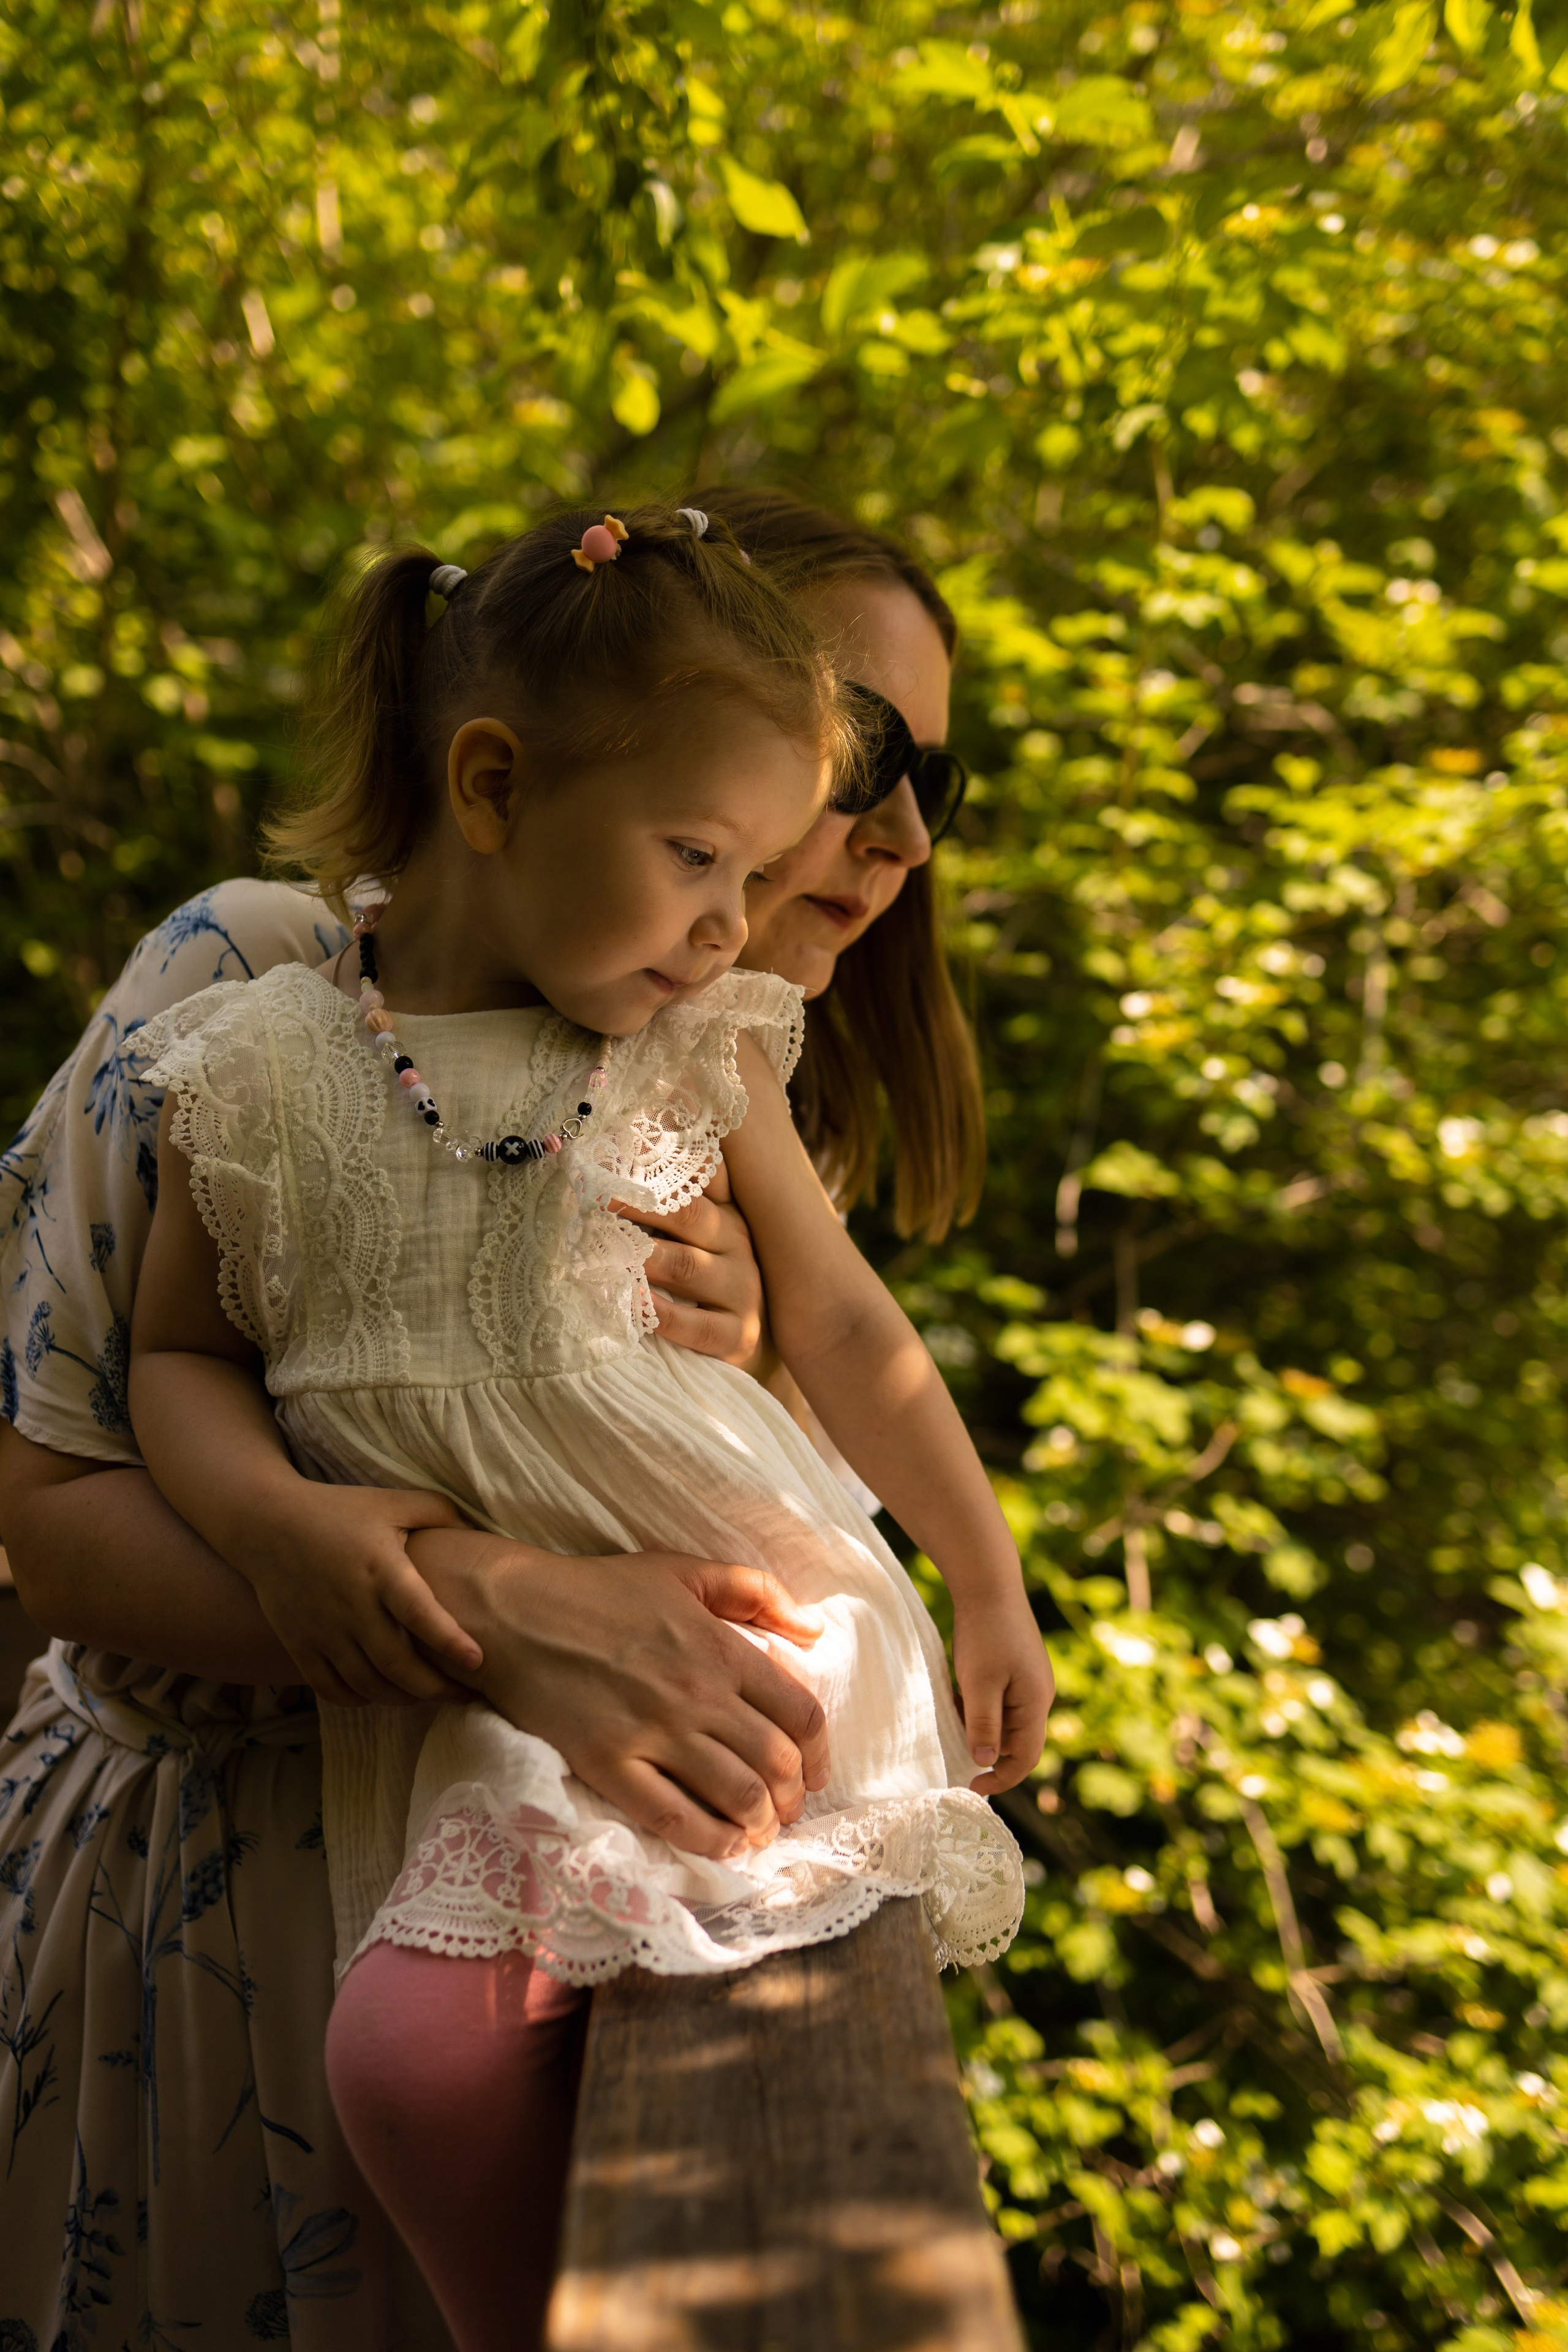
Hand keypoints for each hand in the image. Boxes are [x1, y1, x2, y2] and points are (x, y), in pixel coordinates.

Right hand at [237, 1483, 481, 1707]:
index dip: (449, 1641)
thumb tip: (479, 1531)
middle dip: (435, 1687)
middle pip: (396, 1663)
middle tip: (466, 1694)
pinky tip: (381, 1694)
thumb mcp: (391, 1502)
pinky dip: (359, 1699)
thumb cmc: (339, 1511)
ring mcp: (322, 1629)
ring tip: (430, 1696)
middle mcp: (351, 1605)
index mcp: (380, 1568)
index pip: (419, 1613)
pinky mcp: (299, 1644)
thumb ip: (438, 1512)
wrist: (266, 1524)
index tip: (477, 1662)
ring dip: (403, 1698)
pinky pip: (331, 1688)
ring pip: (367, 1683)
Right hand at [409, 1529, 830, 1860]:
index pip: (800, 1713)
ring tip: (760, 1830)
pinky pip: (674, 1818)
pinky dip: (711, 1841)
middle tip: (788, 1808)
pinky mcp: (609, 1764)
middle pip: (776, 1763)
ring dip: (761, 1823)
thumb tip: (815, 1629)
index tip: (816, 1771)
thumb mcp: (683, 1570)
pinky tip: (724, 1845)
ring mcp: (653, 1733)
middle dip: (793, 1796)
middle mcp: (697, 1695)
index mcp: (720, 1649)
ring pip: (736, 1795)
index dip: (820, 1753)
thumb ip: (755, 1590)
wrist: (517, 1611)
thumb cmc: (601, 1589)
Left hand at [611, 1159, 769, 1373]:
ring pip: (686, 1266)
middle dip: (637, 1202)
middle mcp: (737, 1244)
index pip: (704, 1174)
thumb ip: (662, 1210)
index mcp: (724, 1214)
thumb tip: (611, 1164)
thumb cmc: (700, 1293)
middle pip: (687, 1214)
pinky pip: (697, 1325)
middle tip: (593, 1192)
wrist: (742, 1354)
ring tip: (601, 1248)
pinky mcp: (739, 1336)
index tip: (627, 1140)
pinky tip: (632, 1302)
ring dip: (640, 1255)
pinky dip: (661, 1313)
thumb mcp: (687, 1243)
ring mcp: (742, 1291)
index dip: (669, 1156)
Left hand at [951, 1587, 1053, 1795]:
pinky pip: (998, 1700)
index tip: (971, 1787)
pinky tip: (956, 1694)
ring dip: (978, 1726)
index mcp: (1035, 1703)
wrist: (989, 1584)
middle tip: (953, 1749)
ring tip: (952, 1716)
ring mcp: (1027, 1680)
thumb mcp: (980, 1684)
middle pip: (1015, 1741)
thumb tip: (985, 1762)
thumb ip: (984, 1725)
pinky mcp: (1014, 1668)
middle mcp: (1037, 1695)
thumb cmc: (985, 1634)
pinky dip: (978, 1705)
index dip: (1001, 1778)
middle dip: (986, 1750)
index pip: (1025, 1757)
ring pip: (1003, 1720)